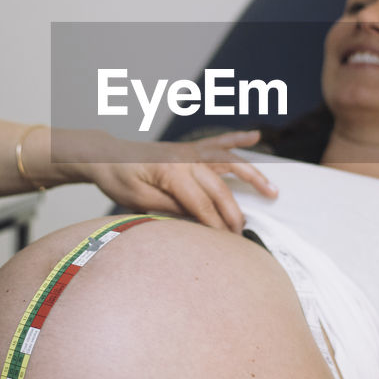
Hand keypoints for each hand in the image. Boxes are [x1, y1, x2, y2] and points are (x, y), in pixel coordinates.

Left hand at [68, 130, 277, 231]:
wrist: (106, 157)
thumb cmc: (118, 180)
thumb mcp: (139, 201)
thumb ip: (170, 208)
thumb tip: (198, 220)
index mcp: (170, 171)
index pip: (200, 203)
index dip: (214, 224)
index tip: (227, 242)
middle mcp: (184, 157)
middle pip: (218, 186)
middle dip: (233, 211)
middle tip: (243, 232)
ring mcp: (189, 150)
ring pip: (228, 161)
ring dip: (252, 175)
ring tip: (272, 190)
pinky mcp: (189, 148)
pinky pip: (218, 142)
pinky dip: (237, 138)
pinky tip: (255, 136)